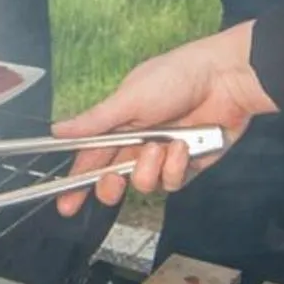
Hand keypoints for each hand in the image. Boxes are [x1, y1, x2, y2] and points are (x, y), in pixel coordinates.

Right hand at [51, 23, 275, 215]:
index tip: (66, 205)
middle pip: (114, 179)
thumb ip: (95, 122)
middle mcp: (139, 143)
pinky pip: (173, 183)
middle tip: (113, 183)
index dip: (77, 182)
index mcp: (119, 125)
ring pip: (144, 184)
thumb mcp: (129, 98)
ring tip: (163, 146)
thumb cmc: (175, 78)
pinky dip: (176, 167)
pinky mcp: (189, 166)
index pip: (91, 159)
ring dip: (150, 168)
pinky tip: (185, 147)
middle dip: (110, 186)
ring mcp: (164, 156)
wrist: (225, 79)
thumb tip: (57, 131)